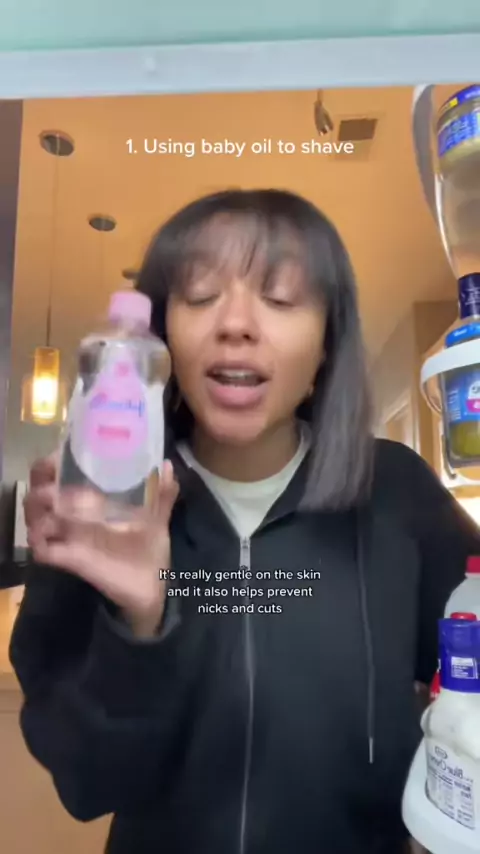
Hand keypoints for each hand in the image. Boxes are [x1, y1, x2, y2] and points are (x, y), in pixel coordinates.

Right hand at [24, 455, 178, 636]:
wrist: (153, 585)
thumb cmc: (149, 547)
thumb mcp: (156, 516)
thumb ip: (162, 492)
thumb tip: (167, 464)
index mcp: (94, 499)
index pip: (63, 473)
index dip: (53, 463)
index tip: (57, 458)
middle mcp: (76, 513)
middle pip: (40, 492)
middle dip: (39, 485)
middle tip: (50, 488)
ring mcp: (70, 535)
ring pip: (35, 517)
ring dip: (36, 512)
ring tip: (51, 511)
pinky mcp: (70, 558)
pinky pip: (42, 550)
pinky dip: (38, 544)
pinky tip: (45, 540)